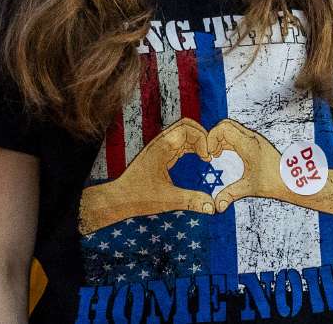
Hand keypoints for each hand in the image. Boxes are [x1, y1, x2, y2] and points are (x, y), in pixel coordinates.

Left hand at [79, 118, 215, 233]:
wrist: (119, 198)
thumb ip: (191, 201)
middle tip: (210, 154)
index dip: (202, 139)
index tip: (208, 158)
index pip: (187, 129)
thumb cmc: (138, 197)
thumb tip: (213, 207)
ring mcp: (159, 147)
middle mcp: (160, 143)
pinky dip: (191, 146)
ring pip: (182, 133)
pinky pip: (178, 142)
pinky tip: (198, 159)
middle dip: (202, 136)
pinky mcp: (159, 153)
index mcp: (161, 148)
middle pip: (186, 126)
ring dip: (196, 141)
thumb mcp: (168, 200)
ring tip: (206, 157)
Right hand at [206, 119, 332, 215]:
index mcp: (249, 145)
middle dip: (213, 137)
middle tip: (211, 154)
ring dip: (219, 138)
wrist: (293, 181)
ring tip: (216, 155)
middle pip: (225, 124)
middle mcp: (251, 137)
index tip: (210, 155)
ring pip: (230, 127)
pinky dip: (226, 140)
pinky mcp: (255, 141)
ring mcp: (254, 138)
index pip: (223, 128)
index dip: (211, 139)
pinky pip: (236, 133)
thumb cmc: (275, 183)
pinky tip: (224, 154)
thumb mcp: (250, 189)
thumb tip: (217, 207)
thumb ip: (231, 195)